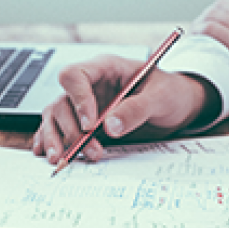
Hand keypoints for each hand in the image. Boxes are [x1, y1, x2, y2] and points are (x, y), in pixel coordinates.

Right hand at [33, 55, 214, 162]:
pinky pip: (59, 129)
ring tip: (61, 159)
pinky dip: (53, 141)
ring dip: (56, 138)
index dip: (78, 99)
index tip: (90, 124)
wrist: (178, 106)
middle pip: (62, 101)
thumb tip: (110, 127)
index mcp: (105, 68)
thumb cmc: (170, 92)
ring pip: (56, 116)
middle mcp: (90, 85)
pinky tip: (51, 154)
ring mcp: (85, 104)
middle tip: (90, 149)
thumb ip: (136, 109)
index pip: (75, 75)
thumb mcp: (160, 97)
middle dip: (72, 129)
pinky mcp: (85, 122)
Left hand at [191, 0, 228, 82]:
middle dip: (209, 14)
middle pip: (224, 3)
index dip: (226, 4)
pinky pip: (211, 29)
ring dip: (200, 22)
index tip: (219, 15)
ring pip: (214, 13)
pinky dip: (198, 32)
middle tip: (200, 27)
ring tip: (194, 34)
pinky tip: (194, 39)